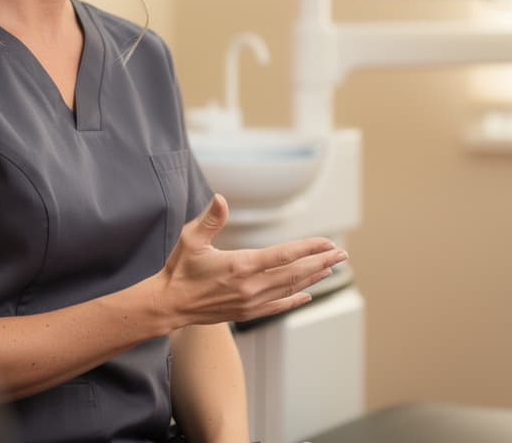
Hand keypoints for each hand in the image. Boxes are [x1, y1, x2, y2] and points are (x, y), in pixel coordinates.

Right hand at [154, 194, 346, 325]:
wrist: (169, 305)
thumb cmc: (179, 269)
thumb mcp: (191, 239)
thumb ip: (210, 219)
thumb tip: (220, 198)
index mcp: (241, 265)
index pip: (284, 255)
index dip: (309, 247)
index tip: (328, 242)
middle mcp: (250, 286)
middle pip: (294, 272)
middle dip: (321, 262)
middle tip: (342, 254)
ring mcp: (250, 302)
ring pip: (290, 289)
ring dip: (312, 277)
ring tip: (331, 268)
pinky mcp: (246, 313)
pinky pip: (278, 306)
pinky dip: (295, 299)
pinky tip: (307, 294)